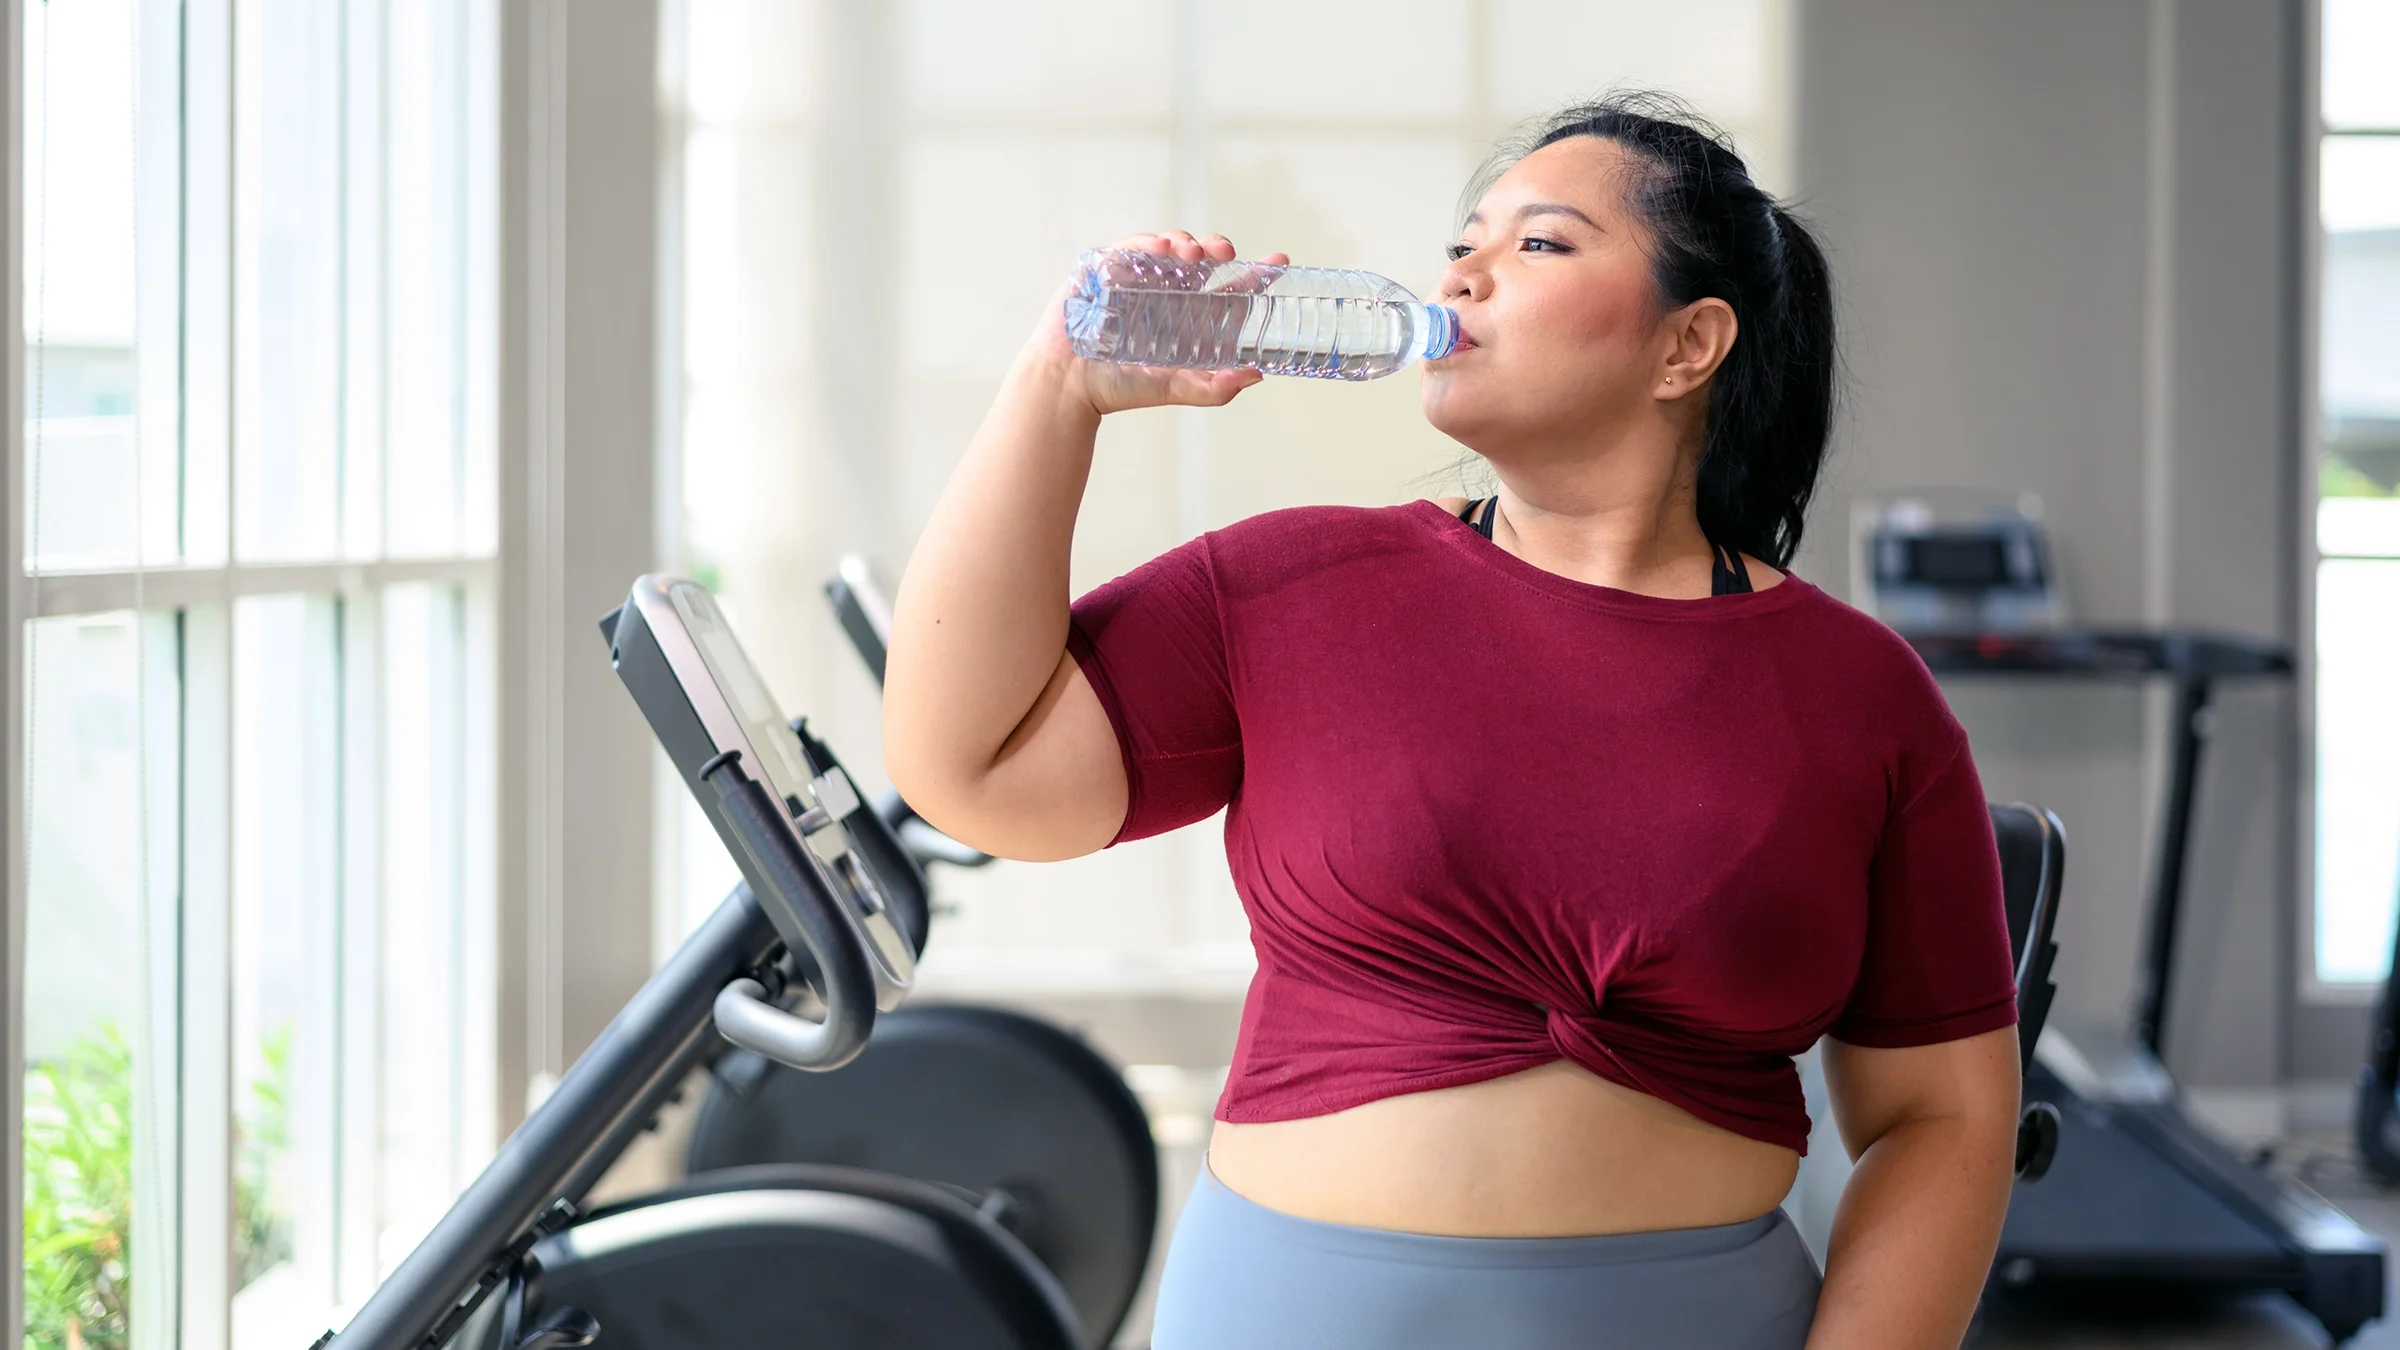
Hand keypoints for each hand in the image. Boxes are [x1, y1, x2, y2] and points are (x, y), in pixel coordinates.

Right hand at [1028, 230, 1290, 416]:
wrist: (1069, 386)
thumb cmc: (1119, 387)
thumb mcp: (1174, 387)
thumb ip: (1213, 388)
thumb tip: (1256, 375)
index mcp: (1187, 317)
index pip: (1227, 289)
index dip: (1254, 275)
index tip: (1280, 262)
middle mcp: (1166, 292)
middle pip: (1202, 260)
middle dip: (1218, 249)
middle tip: (1228, 252)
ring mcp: (1137, 277)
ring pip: (1170, 247)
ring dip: (1187, 243)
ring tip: (1196, 252)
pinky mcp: (1107, 268)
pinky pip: (1132, 246)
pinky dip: (1149, 243)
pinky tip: (1164, 249)